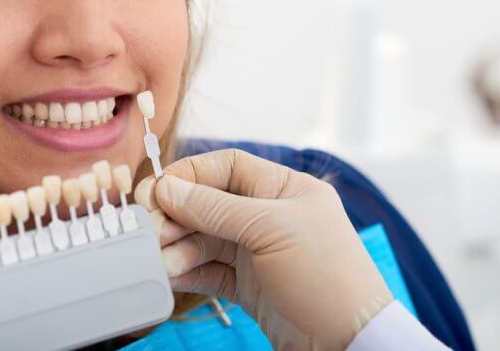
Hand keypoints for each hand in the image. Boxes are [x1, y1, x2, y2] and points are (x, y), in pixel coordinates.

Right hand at [135, 149, 392, 349]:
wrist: (350, 342)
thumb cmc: (327, 276)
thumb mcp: (270, 230)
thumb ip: (215, 208)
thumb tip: (168, 188)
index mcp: (284, 189)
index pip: (228, 167)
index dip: (190, 174)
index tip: (157, 189)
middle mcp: (269, 216)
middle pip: (209, 203)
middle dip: (177, 215)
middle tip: (150, 229)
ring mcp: (258, 252)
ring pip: (204, 239)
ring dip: (178, 247)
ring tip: (159, 260)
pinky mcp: (249, 285)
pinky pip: (208, 271)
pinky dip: (187, 271)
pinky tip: (169, 274)